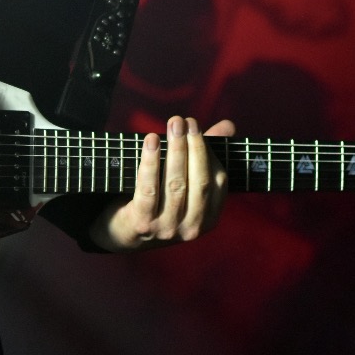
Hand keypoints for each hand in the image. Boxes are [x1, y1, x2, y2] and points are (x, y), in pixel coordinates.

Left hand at [89, 116, 234, 252]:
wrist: (127, 234)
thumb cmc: (161, 201)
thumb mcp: (186, 183)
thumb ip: (206, 154)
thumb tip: (228, 125)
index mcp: (209, 218)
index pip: (218, 181)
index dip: (209, 152)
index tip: (196, 127)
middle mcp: (192, 227)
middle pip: (199, 181)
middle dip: (194, 146)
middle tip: (185, 121)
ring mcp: (168, 228)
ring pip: (175, 183)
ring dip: (175, 150)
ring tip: (173, 124)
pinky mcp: (143, 223)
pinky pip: (149, 189)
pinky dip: (151, 162)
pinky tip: (150, 141)